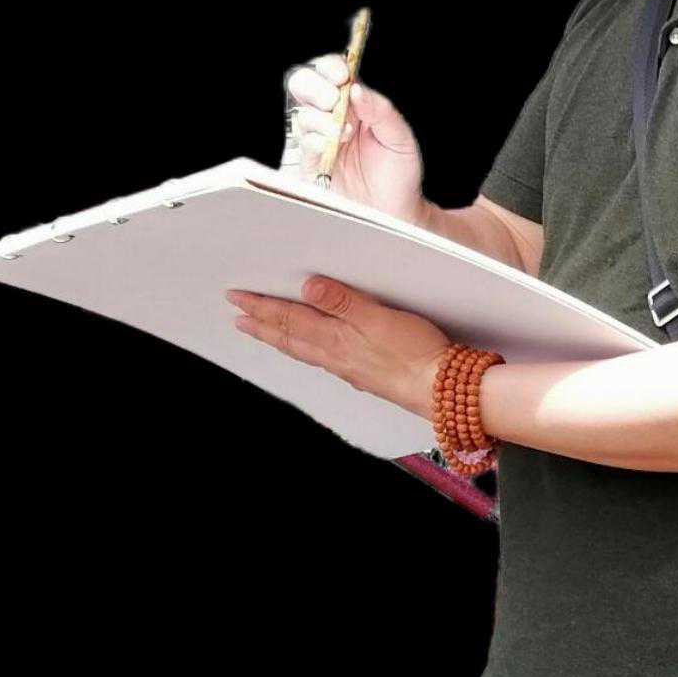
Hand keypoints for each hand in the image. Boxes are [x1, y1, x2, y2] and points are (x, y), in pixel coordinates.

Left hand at [224, 275, 450, 419]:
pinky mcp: (362, 373)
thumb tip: (308, 287)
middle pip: (289, 337)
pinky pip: (320, 359)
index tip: (237, 299)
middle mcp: (335, 355)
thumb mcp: (379, 318)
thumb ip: (343, 301)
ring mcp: (347, 367)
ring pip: (302, 350)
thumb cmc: (415, 353)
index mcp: (336, 337)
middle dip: (261, 325)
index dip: (261, 307)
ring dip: (278, 339)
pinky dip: (303, 351)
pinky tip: (308, 351)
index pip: (289, 318)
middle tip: (237, 318)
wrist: (440, 389)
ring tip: (262, 332)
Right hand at [282, 55, 427, 225]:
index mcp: (354, 102)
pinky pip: (302, 144)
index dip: (331, 68)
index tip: (341, 76)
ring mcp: (318, 138)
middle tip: (333, 99)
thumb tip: (356, 88)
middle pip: (304, 85)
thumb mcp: (399, 137)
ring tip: (344, 134)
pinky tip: (330, 147)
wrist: (393, 210)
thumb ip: (380, 110)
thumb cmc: (398, 171)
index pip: (332, 72)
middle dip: (315, 86)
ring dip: (320, 118)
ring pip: (302, 113)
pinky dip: (314, 141)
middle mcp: (331, 116)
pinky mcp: (310, 163)